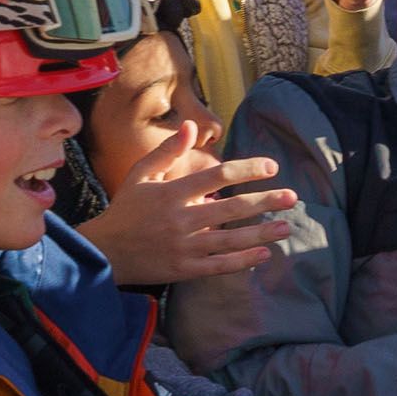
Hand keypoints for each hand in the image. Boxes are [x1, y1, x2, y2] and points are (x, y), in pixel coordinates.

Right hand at [75, 121, 297, 283]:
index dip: (247, 170)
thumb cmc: (126, 209)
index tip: (272, 167)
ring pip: (229, 240)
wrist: (104, 251)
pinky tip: (263, 255)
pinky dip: (242, 261)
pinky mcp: (183, 269)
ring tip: (286, 227)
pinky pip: (218, 266)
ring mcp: (183, 246)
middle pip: (231, 208)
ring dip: (261, 234)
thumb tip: (192, 126)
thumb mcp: (141, 175)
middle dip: (265, 202)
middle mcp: (180, 219)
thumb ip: (168, 151)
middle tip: (292, 197)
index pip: (217, 176)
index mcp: (172, 193)